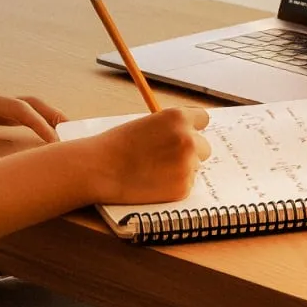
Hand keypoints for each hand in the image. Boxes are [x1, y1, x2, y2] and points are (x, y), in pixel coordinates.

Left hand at [0, 81, 65, 154]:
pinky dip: (24, 124)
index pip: (21, 110)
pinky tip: (24, 138)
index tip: (56, 142)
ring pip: (19, 110)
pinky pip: (7, 118)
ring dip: (40, 119)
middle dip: (51, 115)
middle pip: (28, 104)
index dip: (41, 125)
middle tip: (73, 132)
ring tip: (57, 135)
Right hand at [85, 108, 210, 204]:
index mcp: (179, 118)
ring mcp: (188, 165)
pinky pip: (186, 185)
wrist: (101, 168)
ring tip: (155, 170)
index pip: (203, 119)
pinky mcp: (183, 188)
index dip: (194, 128)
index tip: (188, 134)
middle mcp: (188, 139)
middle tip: (168, 157)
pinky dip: (174, 186)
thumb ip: (171, 128)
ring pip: (195, 167)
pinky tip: (153, 182)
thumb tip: (190, 134)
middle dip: (190, 152)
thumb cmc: (119, 144)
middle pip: (204, 146)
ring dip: (182, 169)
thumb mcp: (148, 124)